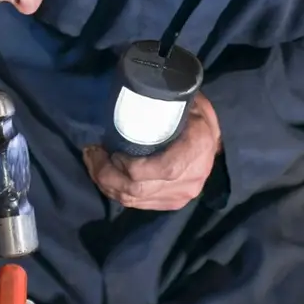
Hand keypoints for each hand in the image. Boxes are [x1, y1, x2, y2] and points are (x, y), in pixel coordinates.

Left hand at [82, 92, 221, 211]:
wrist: (212, 139)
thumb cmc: (192, 113)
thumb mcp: (182, 101)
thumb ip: (161, 104)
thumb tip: (127, 100)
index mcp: (196, 147)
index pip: (164, 168)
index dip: (132, 166)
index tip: (113, 150)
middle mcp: (191, 177)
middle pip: (140, 188)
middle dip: (106, 173)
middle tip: (92, 153)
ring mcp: (182, 194)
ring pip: (134, 199)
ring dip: (106, 183)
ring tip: (93, 162)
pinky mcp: (172, 203)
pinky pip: (137, 204)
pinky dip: (115, 191)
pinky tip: (105, 177)